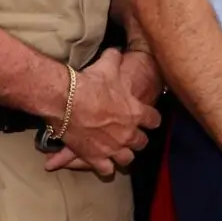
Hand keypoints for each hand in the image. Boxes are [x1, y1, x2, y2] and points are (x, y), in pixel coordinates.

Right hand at [43, 51, 161, 175]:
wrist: (66, 100)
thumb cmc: (90, 83)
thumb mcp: (108, 66)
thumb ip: (116, 59)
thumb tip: (117, 50)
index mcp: (136, 113)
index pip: (155, 120)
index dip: (151, 119)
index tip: (147, 119)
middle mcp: (128, 133)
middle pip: (142, 143)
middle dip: (138, 139)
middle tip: (130, 135)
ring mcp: (113, 148)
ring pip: (127, 159)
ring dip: (124, 155)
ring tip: (119, 151)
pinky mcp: (96, 158)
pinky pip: (106, 170)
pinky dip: (105, 168)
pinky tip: (102, 164)